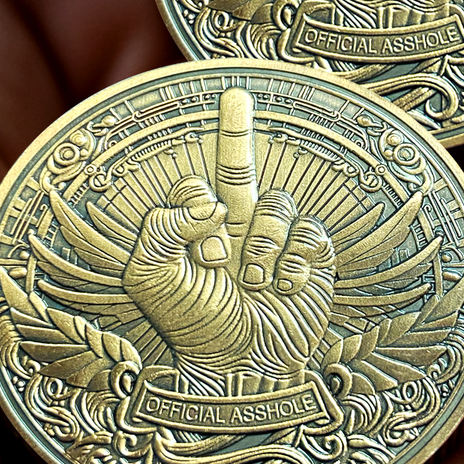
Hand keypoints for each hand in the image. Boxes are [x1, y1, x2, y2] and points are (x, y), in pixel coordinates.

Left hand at [122, 89, 335, 393]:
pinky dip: (296, 261)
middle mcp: (234, 229)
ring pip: (278, 204)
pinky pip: (311, 233)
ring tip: (252, 283)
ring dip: (265, 244)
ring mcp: (274, 243)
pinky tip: (285, 288)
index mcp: (194, 231)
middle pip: (236, 166)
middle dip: (237, 128)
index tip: (208, 247)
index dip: (202, 211)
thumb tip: (210, 204)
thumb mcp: (152, 278)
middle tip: (235, 95)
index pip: (197, 189)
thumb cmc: (194, 327)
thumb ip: (163, 227)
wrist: (242, 369)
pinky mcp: (311, 260)